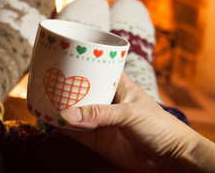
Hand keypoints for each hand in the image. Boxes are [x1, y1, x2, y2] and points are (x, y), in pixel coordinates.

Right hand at [59, 72, 214, 172]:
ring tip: (44, 96)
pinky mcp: (99, 141)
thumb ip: (99, 114)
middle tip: (49, 76)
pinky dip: (64, 127)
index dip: (86, 62)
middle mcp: (109, 102)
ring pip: (78, 111)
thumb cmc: (160, 127)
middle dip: (69, 85)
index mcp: (121, 87)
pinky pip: (77, 133)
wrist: (170, 160)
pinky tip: (50, 120)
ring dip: (63, 107)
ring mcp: (103, 121)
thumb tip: (67, 114)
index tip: (67, 55)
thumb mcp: (130, 113)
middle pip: (85, 90)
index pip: (101, 69)